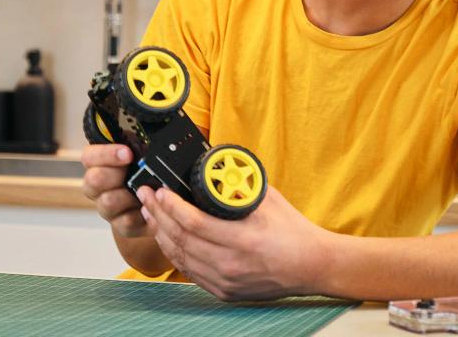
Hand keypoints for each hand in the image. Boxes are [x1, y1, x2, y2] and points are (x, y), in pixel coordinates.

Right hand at [81, 144, 150, 238]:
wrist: (156, 199)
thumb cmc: (143, 172)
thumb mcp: (140, 152)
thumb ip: (134, 146)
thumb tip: (141, 146)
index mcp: (97, 165)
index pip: (89, 157)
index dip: (106, 154)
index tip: (127, 153)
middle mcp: (97, 188)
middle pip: (93, 180)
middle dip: (117, 174)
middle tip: (135, 171)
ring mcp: (106, 208)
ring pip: (108, 202)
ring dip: (130, 195)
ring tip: (145, 189)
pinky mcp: (120, 225)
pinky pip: (126, 222)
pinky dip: (142, 213)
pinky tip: (150, 205)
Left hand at [137, 184, 331, 300]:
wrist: (311, 265)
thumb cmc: (292, 230)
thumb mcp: (267, 198)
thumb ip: (238, 184)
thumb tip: (213, 165)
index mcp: (242, 239)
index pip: (193, 222)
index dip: (170, 205)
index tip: (159, 190)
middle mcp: (230, 264)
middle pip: (181, 239)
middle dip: (157, 215)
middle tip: (146, 195)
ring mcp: (225, 281)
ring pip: (180, 257)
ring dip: (160, 233)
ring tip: (150, 213)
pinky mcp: (223, 291)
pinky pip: (190, 271)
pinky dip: (175, 253)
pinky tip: (167, 238)